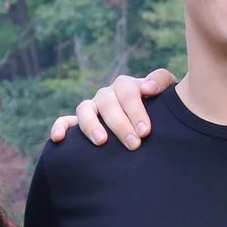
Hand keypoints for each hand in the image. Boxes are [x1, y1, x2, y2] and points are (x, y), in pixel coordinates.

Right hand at [48, 68, 177, 148]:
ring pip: (85, 109)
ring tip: (102, 142)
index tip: (145, 131)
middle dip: (120, 123)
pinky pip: (64, 122)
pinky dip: (60, 127)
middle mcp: (107, 96)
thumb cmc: (161, 113)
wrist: (150, 130)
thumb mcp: (167, 96)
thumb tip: (148, 86)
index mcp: (127, 87)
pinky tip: (58, 138)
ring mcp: (91, 109)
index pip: (127, 90)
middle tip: (134, 143)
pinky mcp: (77, 124)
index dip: (135, 109)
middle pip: (107, 101)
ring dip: (91, 124)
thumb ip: (162, 82)